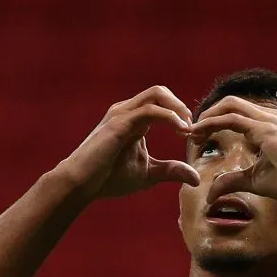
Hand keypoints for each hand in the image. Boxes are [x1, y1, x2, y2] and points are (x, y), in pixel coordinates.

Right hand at [59, 86, 200, 198]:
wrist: (80, 184)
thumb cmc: (108, 178)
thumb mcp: (148, 174)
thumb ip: (171, 171)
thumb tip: (196, 178)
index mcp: (134, 119)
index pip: (162, 103)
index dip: (181, 114)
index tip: (193, 135)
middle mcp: (127, 111)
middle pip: (161, 92)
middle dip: (182, 107)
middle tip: (193, 129)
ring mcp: (122, 114)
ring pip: (157, 94)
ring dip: (178, 109)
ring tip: (188, 129)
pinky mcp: (120, 123)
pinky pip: (150, 110)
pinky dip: (170, 117)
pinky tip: (181, 131)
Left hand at [190, 96, 276, 204]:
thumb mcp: (256, 181)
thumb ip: (233, 181)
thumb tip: (211, 193)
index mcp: (268, 126)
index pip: (236, 114)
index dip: (214, 121)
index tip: (199, 137)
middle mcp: (268, 118)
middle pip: (230, 103)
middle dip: (207, 114)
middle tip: (191, 132)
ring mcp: (267, 121)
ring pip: (228, 106)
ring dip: (206, 117)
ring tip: (191, 133)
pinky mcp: (265, 129)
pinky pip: (231, 119)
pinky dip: (211, 124)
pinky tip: (198, 134)